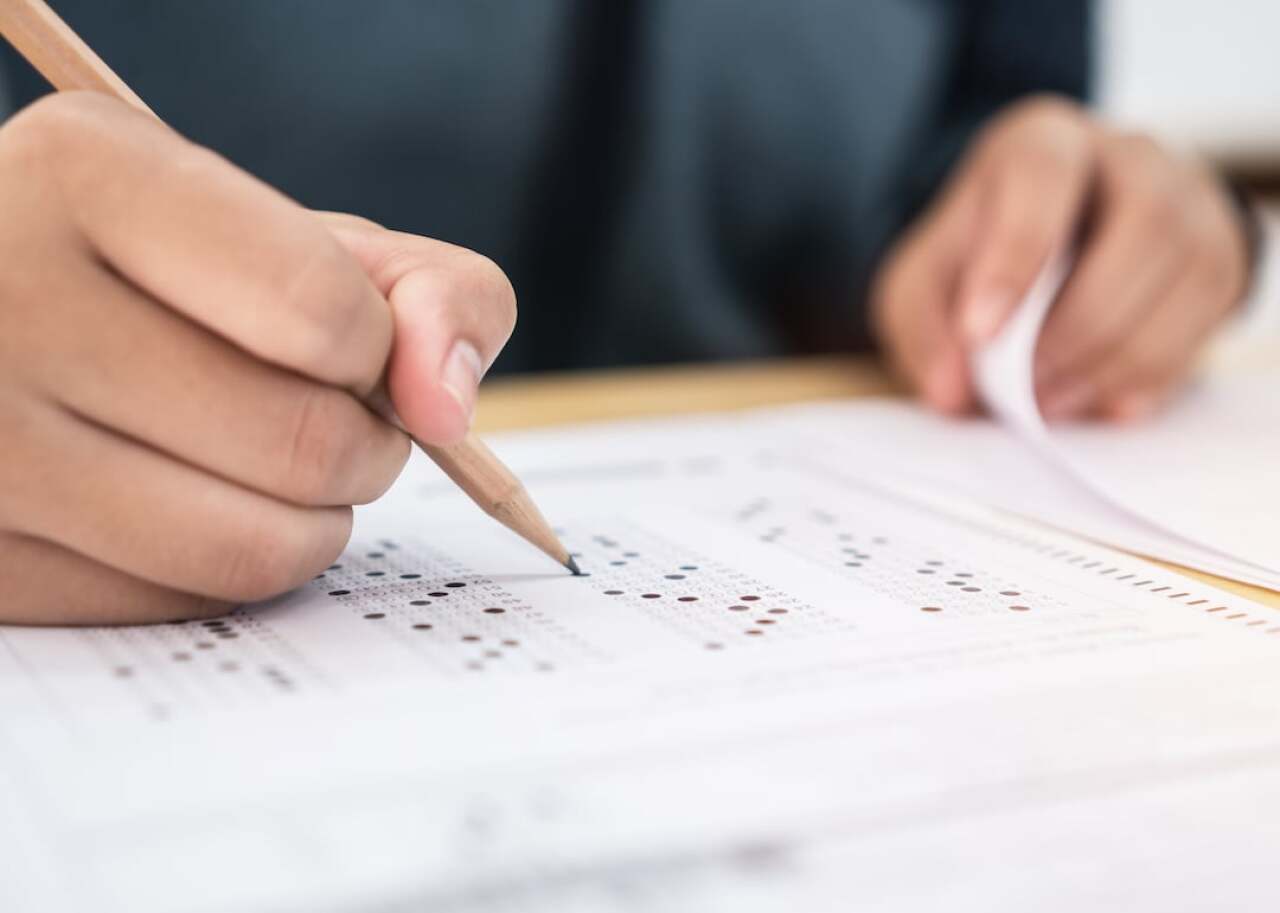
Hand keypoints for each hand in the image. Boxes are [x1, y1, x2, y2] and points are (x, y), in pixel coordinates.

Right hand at [0, 93, 515, 624]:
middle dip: (364, 443)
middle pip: (306, 445)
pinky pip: (186, 605)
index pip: (325, 312)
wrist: (11, 327)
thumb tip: (447, 406)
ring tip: (275, 465)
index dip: (375, 348)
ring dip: (315, 520)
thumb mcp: (298, 238)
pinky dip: (230, 566)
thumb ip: (426, 289)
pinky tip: (189, 502)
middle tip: (326, 414)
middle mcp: (5, 301)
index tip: (354, 344)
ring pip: (254, 549)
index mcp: (90, 175)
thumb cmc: (183, 280)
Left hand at [872, 96, 1249, 420]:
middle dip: (1078, 324)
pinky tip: (1101, 401)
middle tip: (1026, 389)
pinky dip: (1151, 375)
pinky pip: (1206, 320)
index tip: (979, 335)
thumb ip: (923, 329)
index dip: (1014, 257)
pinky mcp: (1219, 258)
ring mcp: (1187, 201)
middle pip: (1142, 222)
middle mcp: (1128, 155)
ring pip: (1186, 273)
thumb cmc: (981, 256)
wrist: (1051, 250)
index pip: (1042, 173)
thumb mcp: (923, 284)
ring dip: (1115, 358)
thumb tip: (952, 390)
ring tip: (1052, 402)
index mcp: (1042, 140)